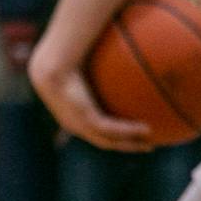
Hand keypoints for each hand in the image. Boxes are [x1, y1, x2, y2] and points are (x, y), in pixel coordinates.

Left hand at [28, 65, 151, 151]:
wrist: (51, 65)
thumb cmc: (64, 59)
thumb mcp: (83, 66)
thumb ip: (98, 67)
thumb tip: (115, 55)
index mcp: (71, 116)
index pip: (93, 131)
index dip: (111, 134)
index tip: (127, 133)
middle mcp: (75, 125)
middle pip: (104, 141)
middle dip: (125, 145)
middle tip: (146, 145)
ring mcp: (80, 125)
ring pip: (110, 140)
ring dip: (131, 143)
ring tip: (149, 144)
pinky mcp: (87, 119)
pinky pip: (112, 129)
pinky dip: (129, 130)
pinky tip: (146, 129)